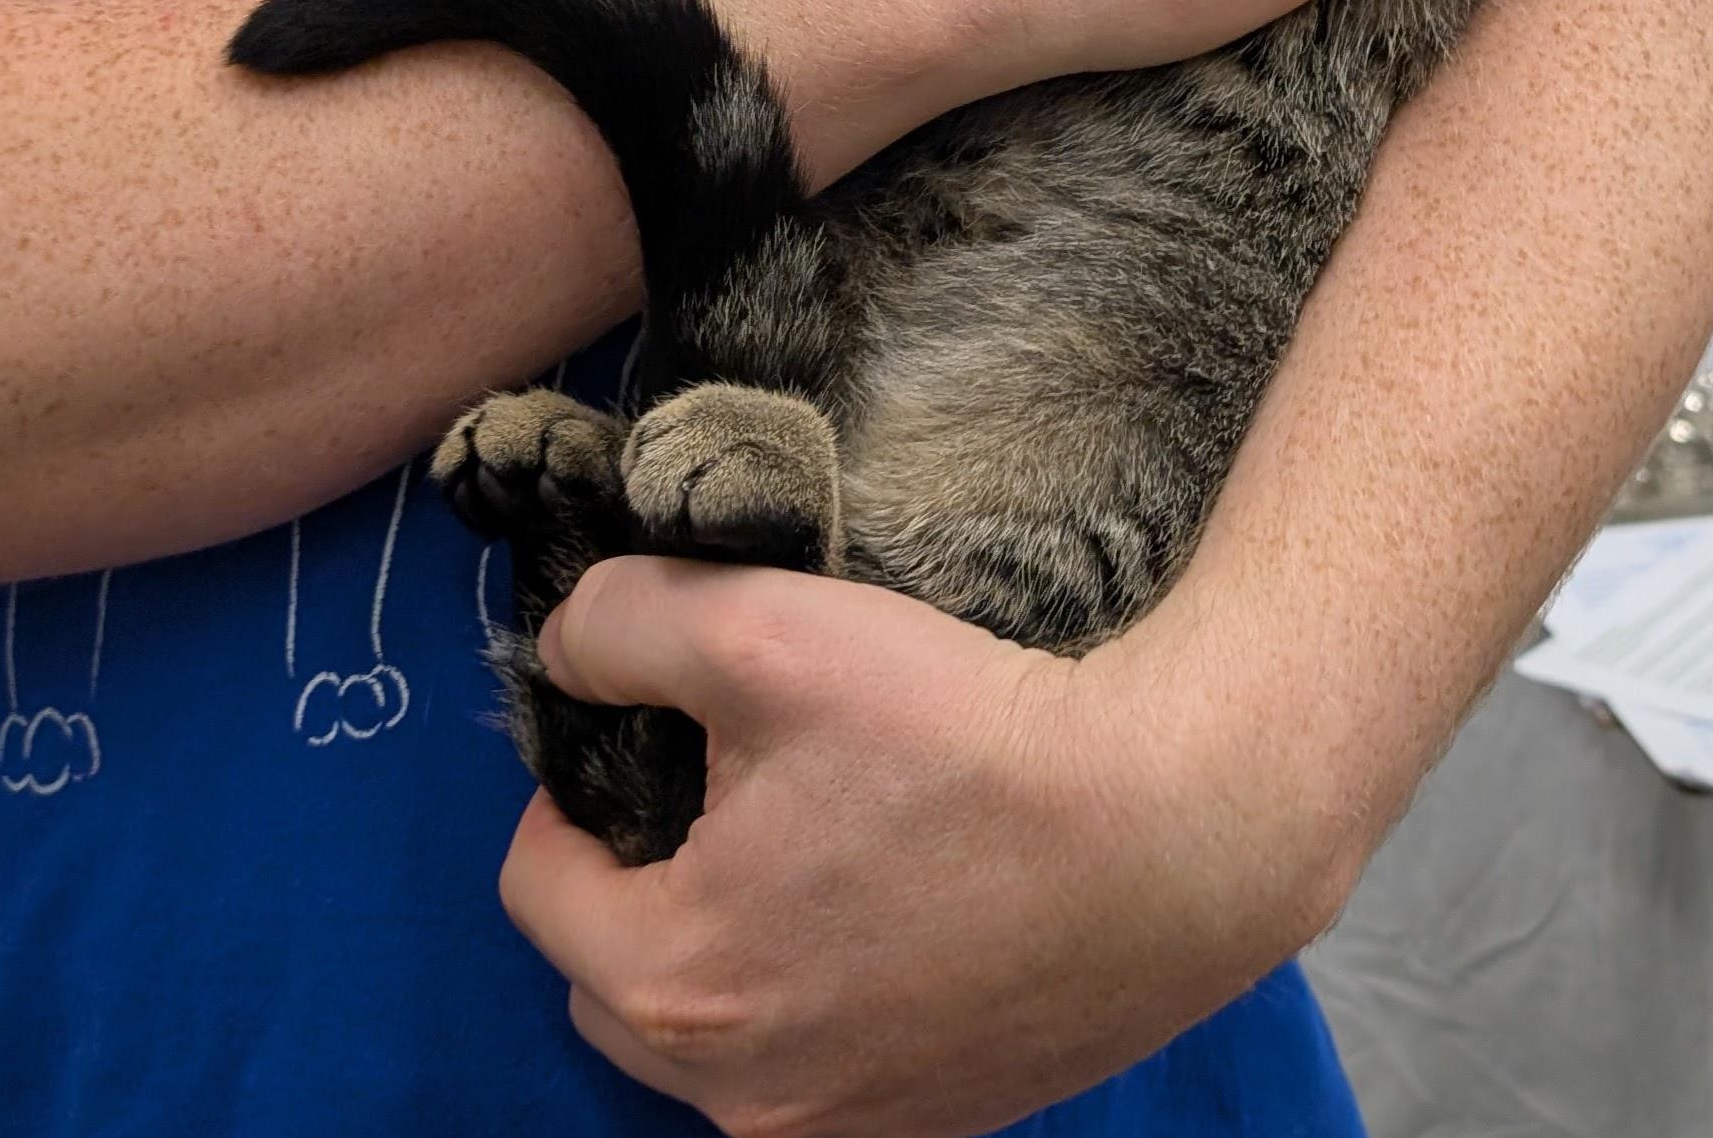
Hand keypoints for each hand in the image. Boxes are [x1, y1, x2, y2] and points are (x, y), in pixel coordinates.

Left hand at [501, 556, 1311, 1137]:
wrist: (1176, 831)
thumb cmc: (969, 737)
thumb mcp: (769, 629)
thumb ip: (624, 625)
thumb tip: (565, 652)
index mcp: (674, 984)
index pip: (537, 881)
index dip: (581, 781)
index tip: (667, 725)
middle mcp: (741, 1101)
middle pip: (615, 974)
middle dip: (648, 877)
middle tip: (742, 781)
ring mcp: (846, 1131)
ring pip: (718, 1035)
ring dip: (733, 946)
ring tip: (824, 842)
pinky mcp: (940, 1126)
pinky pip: (825, 1068)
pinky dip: (829, 997)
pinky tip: (904, 906)